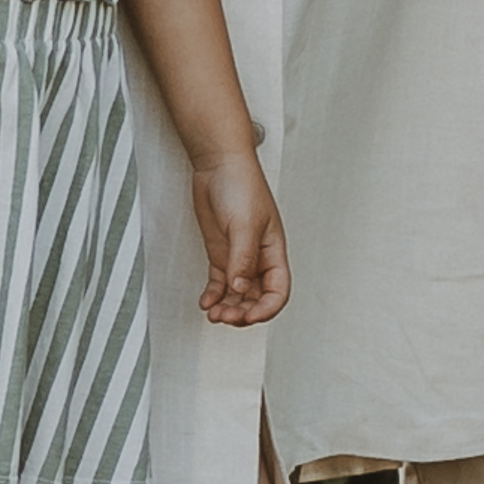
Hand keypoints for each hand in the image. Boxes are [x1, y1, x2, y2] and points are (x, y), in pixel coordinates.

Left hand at [191, 143, 289, 326]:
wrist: (217, 166)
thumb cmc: (241, 185)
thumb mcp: (245, 224)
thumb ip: (242, 258)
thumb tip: (239, 288)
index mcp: (274, 252)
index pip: (278, 290)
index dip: (267, 308)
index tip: (250, 317)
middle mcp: (258, 258)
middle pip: (256, 298)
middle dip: (243, 312)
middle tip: (225, 317)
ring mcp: (239, 257)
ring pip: (237, 294)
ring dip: (227, 308)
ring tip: (213, 314)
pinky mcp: (221, 254)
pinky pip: (220, 283)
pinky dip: (213, 296)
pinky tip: (206, 303)